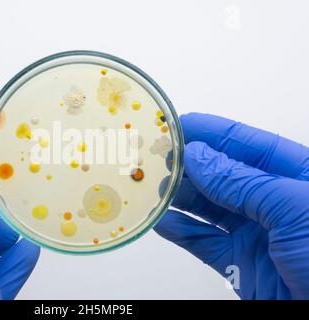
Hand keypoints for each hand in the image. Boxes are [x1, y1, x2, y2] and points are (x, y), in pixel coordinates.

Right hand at [155, 113, 308, 298]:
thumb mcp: (295, 209)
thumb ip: (243, 182)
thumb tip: (199, 156)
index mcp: (298, 177)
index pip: (247, 145)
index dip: (212, 132)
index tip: (179, 125)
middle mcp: (274, 203)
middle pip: (222, 174)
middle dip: (190, 164)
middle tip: (159, 157)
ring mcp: (257, 234)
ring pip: (209, 208)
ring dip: (180, 196)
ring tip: (155, 187)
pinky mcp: (242, 264)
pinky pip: (204, 243)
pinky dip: (181, 232)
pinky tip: (163, 220)